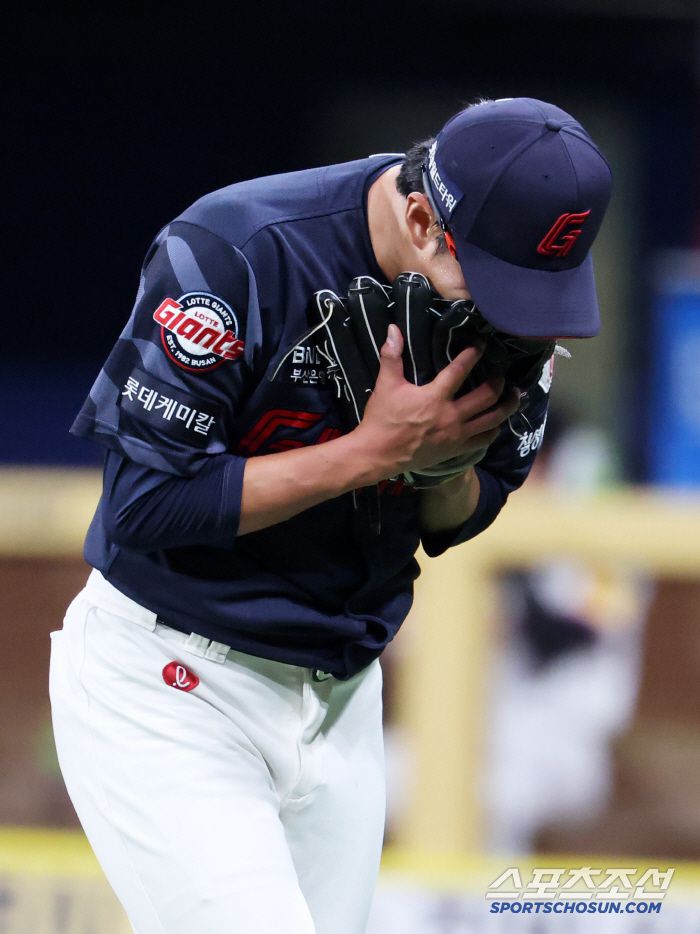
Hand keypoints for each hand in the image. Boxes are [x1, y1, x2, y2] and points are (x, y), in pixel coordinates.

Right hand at [353, 324, 519, 482]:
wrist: (378, 454)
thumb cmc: (382, 419)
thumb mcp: (386, 385)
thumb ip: (392, 356)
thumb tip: (393, 328)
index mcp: (435, 397)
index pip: (460, 370)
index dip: (473, 354)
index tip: (482, 344)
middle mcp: (451, 415)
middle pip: (487, 396)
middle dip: (499, 382)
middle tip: (502, 374)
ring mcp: (457, 434)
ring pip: (493, 419)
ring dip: (507, 406)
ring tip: (514, 396)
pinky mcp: (456, 449)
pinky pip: (484, 440)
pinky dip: (494, 430)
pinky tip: (497, 423)